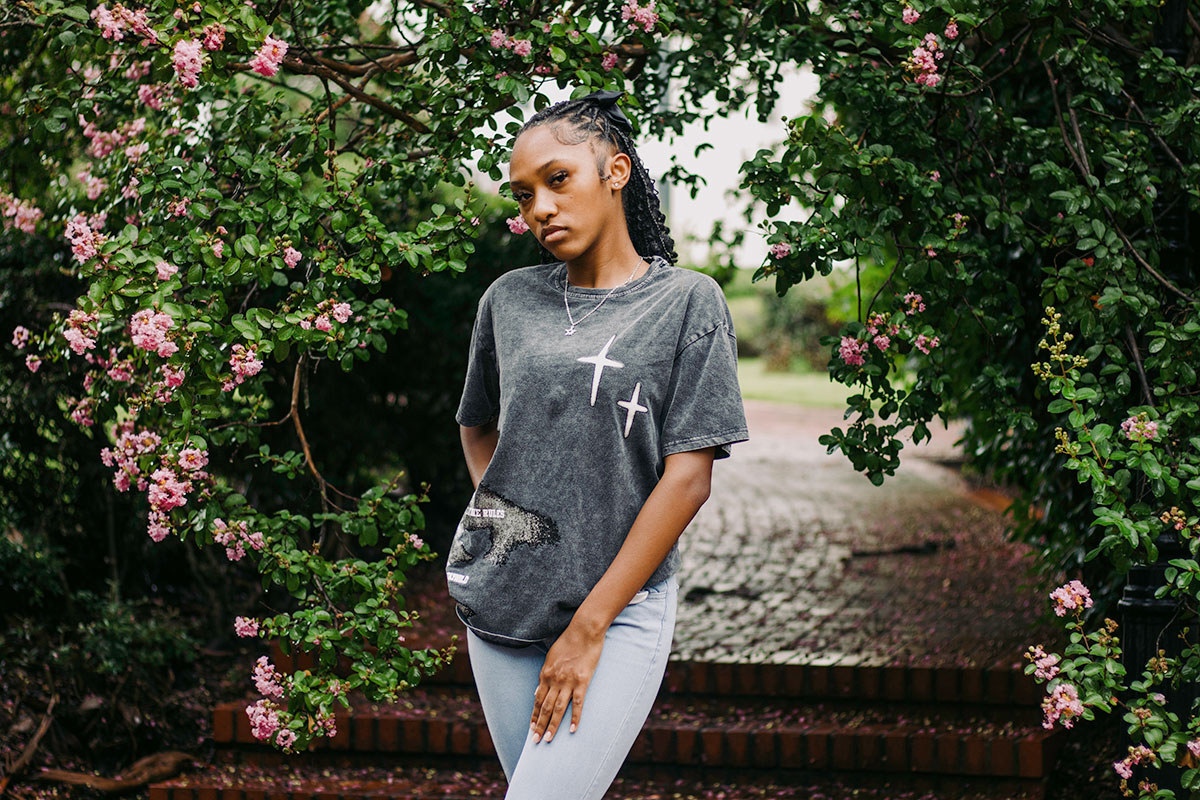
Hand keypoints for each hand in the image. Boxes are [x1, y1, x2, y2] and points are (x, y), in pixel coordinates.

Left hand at [530, 624, 604, 742]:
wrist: (584, 630)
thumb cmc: (568, 641)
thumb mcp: (551, 657)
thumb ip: (545, 675)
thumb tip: (537, 692)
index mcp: (545, 674)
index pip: (537, 700)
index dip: (533, 715)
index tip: (531, 728)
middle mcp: (554, 680)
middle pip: (545, 707)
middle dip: (539, 725)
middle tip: (535, 741)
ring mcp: (568, 681)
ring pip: (558, 709)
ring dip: (552, 725)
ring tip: (548, 739)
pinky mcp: (582, 681)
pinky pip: (578, 703)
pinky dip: (575, 718)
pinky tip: (573, 729)